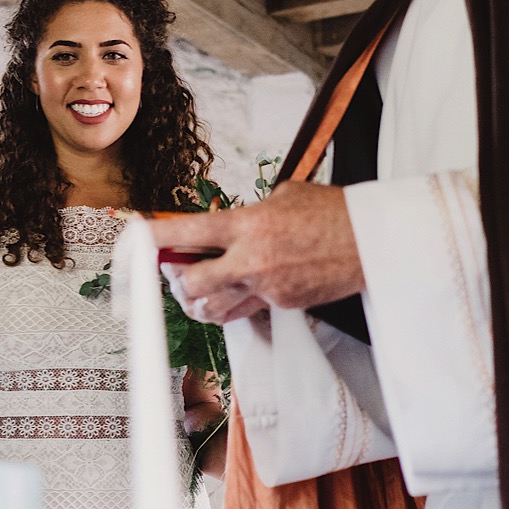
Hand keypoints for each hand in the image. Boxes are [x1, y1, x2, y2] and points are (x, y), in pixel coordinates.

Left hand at [156, 181, 362, 322]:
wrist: (371, 240)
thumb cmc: (331, 213)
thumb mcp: (282, 197)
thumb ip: (248, 214)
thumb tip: (223, 226)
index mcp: (248, 224)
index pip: (187, 233)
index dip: (155, 238)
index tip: (137, 238)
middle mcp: (252, 259)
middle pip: (191, 283)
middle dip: (175, 279)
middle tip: (172, 270)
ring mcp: (267, 287)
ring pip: (213, 309)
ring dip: (197, 301)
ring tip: (194, 288)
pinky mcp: (282, 305)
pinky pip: (244, 311)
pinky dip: (232, 304)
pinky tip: (233, 291)